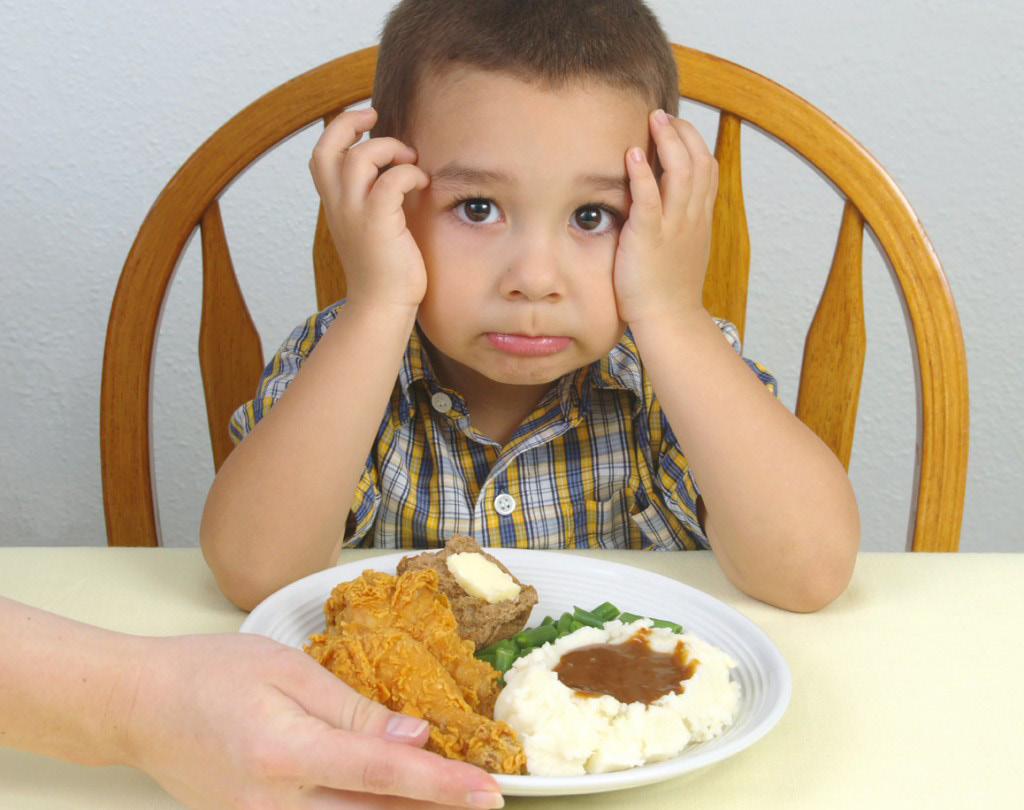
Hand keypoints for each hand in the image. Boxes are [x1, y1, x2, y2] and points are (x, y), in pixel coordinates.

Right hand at [123, 632, 503, 808]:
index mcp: (285, 752)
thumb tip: (413, 736)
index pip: (384, 772)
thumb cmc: (209, 673)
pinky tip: (390, 797)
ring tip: (445, 795)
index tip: (489, 792)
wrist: (139, 707)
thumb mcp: (286, 670)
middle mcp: (274, 804)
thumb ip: (353, 709)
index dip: (443, 785)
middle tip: (479, 797)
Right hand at [309, 107, 430, 310]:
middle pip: (328, 147)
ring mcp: (355, 214)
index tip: (367, 121)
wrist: (381, 305)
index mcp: (334, 204)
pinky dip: (409, 174)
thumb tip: (393, 170)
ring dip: (389, 148)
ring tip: (409, 161)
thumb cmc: (383, 269)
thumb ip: (371, 198)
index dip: (340, 129)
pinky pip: (390, 181)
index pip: (321, 154)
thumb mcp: (369, 226)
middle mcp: (338, 205)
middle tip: (377, 118)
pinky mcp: (378, 223)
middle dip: (350, 122)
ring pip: (360, 157)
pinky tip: (421, 183)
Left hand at [613, 109, 717, 325]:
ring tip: (654, 120)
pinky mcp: (649, 237)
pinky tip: (633, 153)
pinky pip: (650, 199)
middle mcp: (692, 217)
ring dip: (668, 141)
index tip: (676, 127)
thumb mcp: (682, 248)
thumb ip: (678, 222)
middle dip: (683, 133)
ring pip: (681, 172)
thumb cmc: (669, 288)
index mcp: (700, 218)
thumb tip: (663, 204)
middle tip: (661, 115)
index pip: (707, 168)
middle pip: (699, 161)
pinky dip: (643, 173)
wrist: (669, 319)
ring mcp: (673, 227)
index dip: (694, 143)